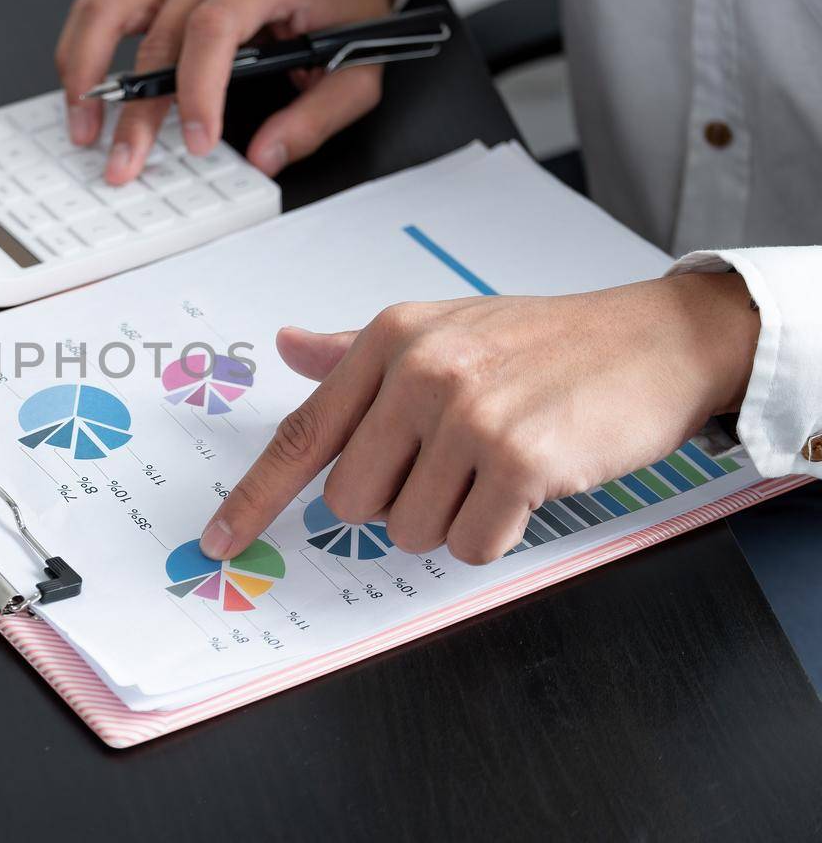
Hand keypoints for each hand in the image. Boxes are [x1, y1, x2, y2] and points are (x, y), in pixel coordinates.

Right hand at [54, 0, 393, 184]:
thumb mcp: (355, 70)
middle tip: (125, 163)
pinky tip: (82, 93)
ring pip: (106, 13)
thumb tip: (265, 156)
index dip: (198, 89)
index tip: (197, 141)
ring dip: (87, 75)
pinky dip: (81, 52)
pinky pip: (101, 10)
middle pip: (157, 37)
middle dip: (137, 111)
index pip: (215, 27)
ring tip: (84, 129)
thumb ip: (315, 118)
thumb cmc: (337, 7)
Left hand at [200, 274, 760, 564]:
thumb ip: (356, 352)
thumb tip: (287, 345)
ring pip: (410, 531)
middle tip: (453, 465)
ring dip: (453, 518)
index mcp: (388, 340)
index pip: (302, 434)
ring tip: (497, 466)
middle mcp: (418, 372)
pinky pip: (469, 545)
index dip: (255, 497)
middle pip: (352, 503)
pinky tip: (527, 486)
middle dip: (398, 503)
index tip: (219, 540)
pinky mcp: (519, 459)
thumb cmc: (543, 341)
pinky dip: (496, 533)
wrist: (653, 341)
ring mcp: (467, 414)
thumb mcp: (442, 327)